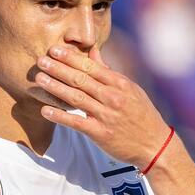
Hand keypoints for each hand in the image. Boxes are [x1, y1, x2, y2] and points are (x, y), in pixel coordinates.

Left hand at [34, 45, 169, 168]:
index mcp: (120, 84)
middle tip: (40, 60)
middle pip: (81, 80)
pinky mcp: (100, 133)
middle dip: (59, 69)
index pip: (91, 67)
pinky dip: (60, 116)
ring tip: (39, 79)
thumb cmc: (142, 115)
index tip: (55, 49)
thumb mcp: (130, 90)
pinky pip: (77, 123)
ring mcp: (106, 115)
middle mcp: (112, 97)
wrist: (155, 145)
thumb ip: (109, 72)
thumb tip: (93, 51)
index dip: (71, 58)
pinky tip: (45, 110)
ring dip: (55, 88)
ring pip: (76, 98)